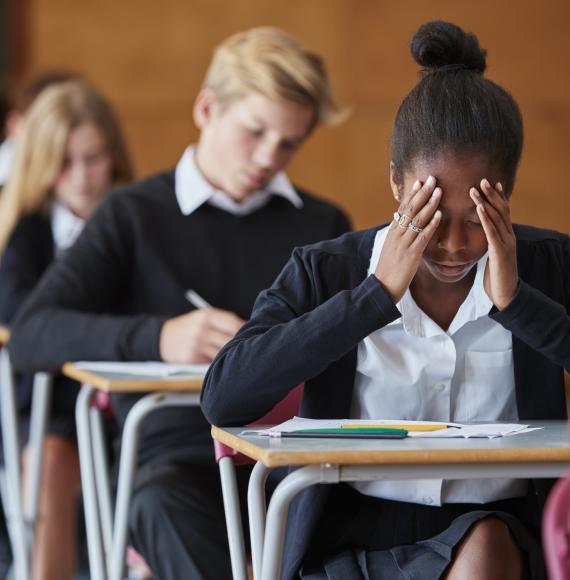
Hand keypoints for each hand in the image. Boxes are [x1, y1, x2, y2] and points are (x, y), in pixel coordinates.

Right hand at [159, 308, 244, 363]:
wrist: (163, 338)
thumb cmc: (189, 327)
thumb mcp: (203, 317)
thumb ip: (222, 322)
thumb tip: (246, 330)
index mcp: (206, 315)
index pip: (233, 323)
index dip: (245, 330)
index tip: (254, 335)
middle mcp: (201, 328)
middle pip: (230, 339)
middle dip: (240, 345)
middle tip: (249, 349)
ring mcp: (196, 343)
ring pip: (222, 352)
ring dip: (230, 355)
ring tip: (236, 357)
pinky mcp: (191, 357)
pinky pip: (211, 362)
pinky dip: (218, 362)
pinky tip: (221, 362)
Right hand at [375, 175, 441, 302]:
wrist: (381, 288)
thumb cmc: (388, 271)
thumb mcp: (391, 250)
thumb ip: (399, 238)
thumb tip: (403, 228)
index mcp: (392, 233)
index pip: (402, 209)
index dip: (412, 195)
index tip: (420, 182)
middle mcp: (397, 235)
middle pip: (410, 210)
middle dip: (422, 193)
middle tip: (432, 179)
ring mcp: (403, 244)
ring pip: (417, 220)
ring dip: (429, 204)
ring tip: (439, 191)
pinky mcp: (410, 255)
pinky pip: (422, 237)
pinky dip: (431, 225)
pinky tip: (439, 215)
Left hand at [469, 179, 517, 309]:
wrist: (505, 294)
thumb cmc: (496, 276)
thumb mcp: (493, 255)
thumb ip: (491, 243)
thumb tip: (485, 235)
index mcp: (506, 236)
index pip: (503, 212)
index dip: (498, 197)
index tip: (491, 183)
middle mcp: (508, 236)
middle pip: (501, 210)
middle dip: (491, 194)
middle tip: (482, 179)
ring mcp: (506, 243)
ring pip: (496, 218)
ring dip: (484, 202)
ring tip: (475, 189)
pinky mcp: (499, 252)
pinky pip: (492, 232)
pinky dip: (485, 219)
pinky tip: (478, 209)